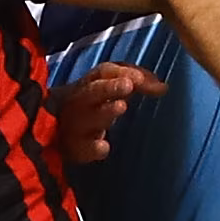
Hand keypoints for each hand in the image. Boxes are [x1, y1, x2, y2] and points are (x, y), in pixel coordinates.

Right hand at [52, 62, 166, 165]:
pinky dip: (92, 147)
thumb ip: (137, 82)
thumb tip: (163, 87)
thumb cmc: (91, 105)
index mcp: (89, 84)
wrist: (55, 131)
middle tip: (128, 86)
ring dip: (105, 112)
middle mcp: (80, 102)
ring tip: (121, 107)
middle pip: (93, 91)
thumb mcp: (111, 88)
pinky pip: (83, 147)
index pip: (103, 72)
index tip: (138, 80)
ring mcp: (76, 125)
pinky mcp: (75, 148)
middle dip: (110, 87)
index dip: (121, 72)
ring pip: (89, 118)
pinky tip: (104, 147)